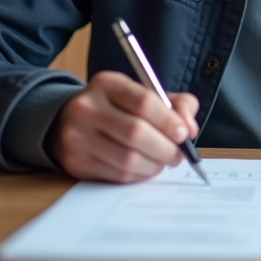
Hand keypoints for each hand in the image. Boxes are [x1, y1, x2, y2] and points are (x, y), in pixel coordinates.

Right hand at [46, 70, 199, 182]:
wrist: (71, 121)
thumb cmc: (119, 108)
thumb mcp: (144, 95)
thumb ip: (176, 104)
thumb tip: (190, 128)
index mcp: (107, 84)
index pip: (143, 102)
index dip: (169, 121)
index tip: (184, 133)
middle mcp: (87, 108)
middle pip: (135, 133)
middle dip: (165, 148)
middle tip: (178, 154)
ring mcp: (77, 136)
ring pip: (127, 159)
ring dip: (154, 165)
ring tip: (162, 161)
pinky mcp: (76, 162)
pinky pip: (117, 175)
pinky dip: (139, 175)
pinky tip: (145, 168)